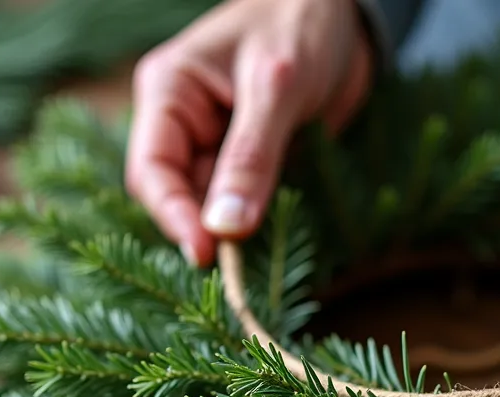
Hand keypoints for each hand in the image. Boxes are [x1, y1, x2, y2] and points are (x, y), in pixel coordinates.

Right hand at [125, 0, 373, 266]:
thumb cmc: (303, 23)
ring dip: (229, 229)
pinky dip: (252, 219)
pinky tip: (267, 236)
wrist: (347, 12)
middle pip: (175, 192)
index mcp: (169, 92)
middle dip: (201, 227)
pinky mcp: (248, 156)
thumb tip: (225, 229)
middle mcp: (183, 120)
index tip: (205, 254)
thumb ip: (252, 157)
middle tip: (236, 267)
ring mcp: (215, 141)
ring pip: (208, 202)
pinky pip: (240, 199)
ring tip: (252, 258)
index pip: (151, 168)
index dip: (172, 215)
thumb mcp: (278, 88)